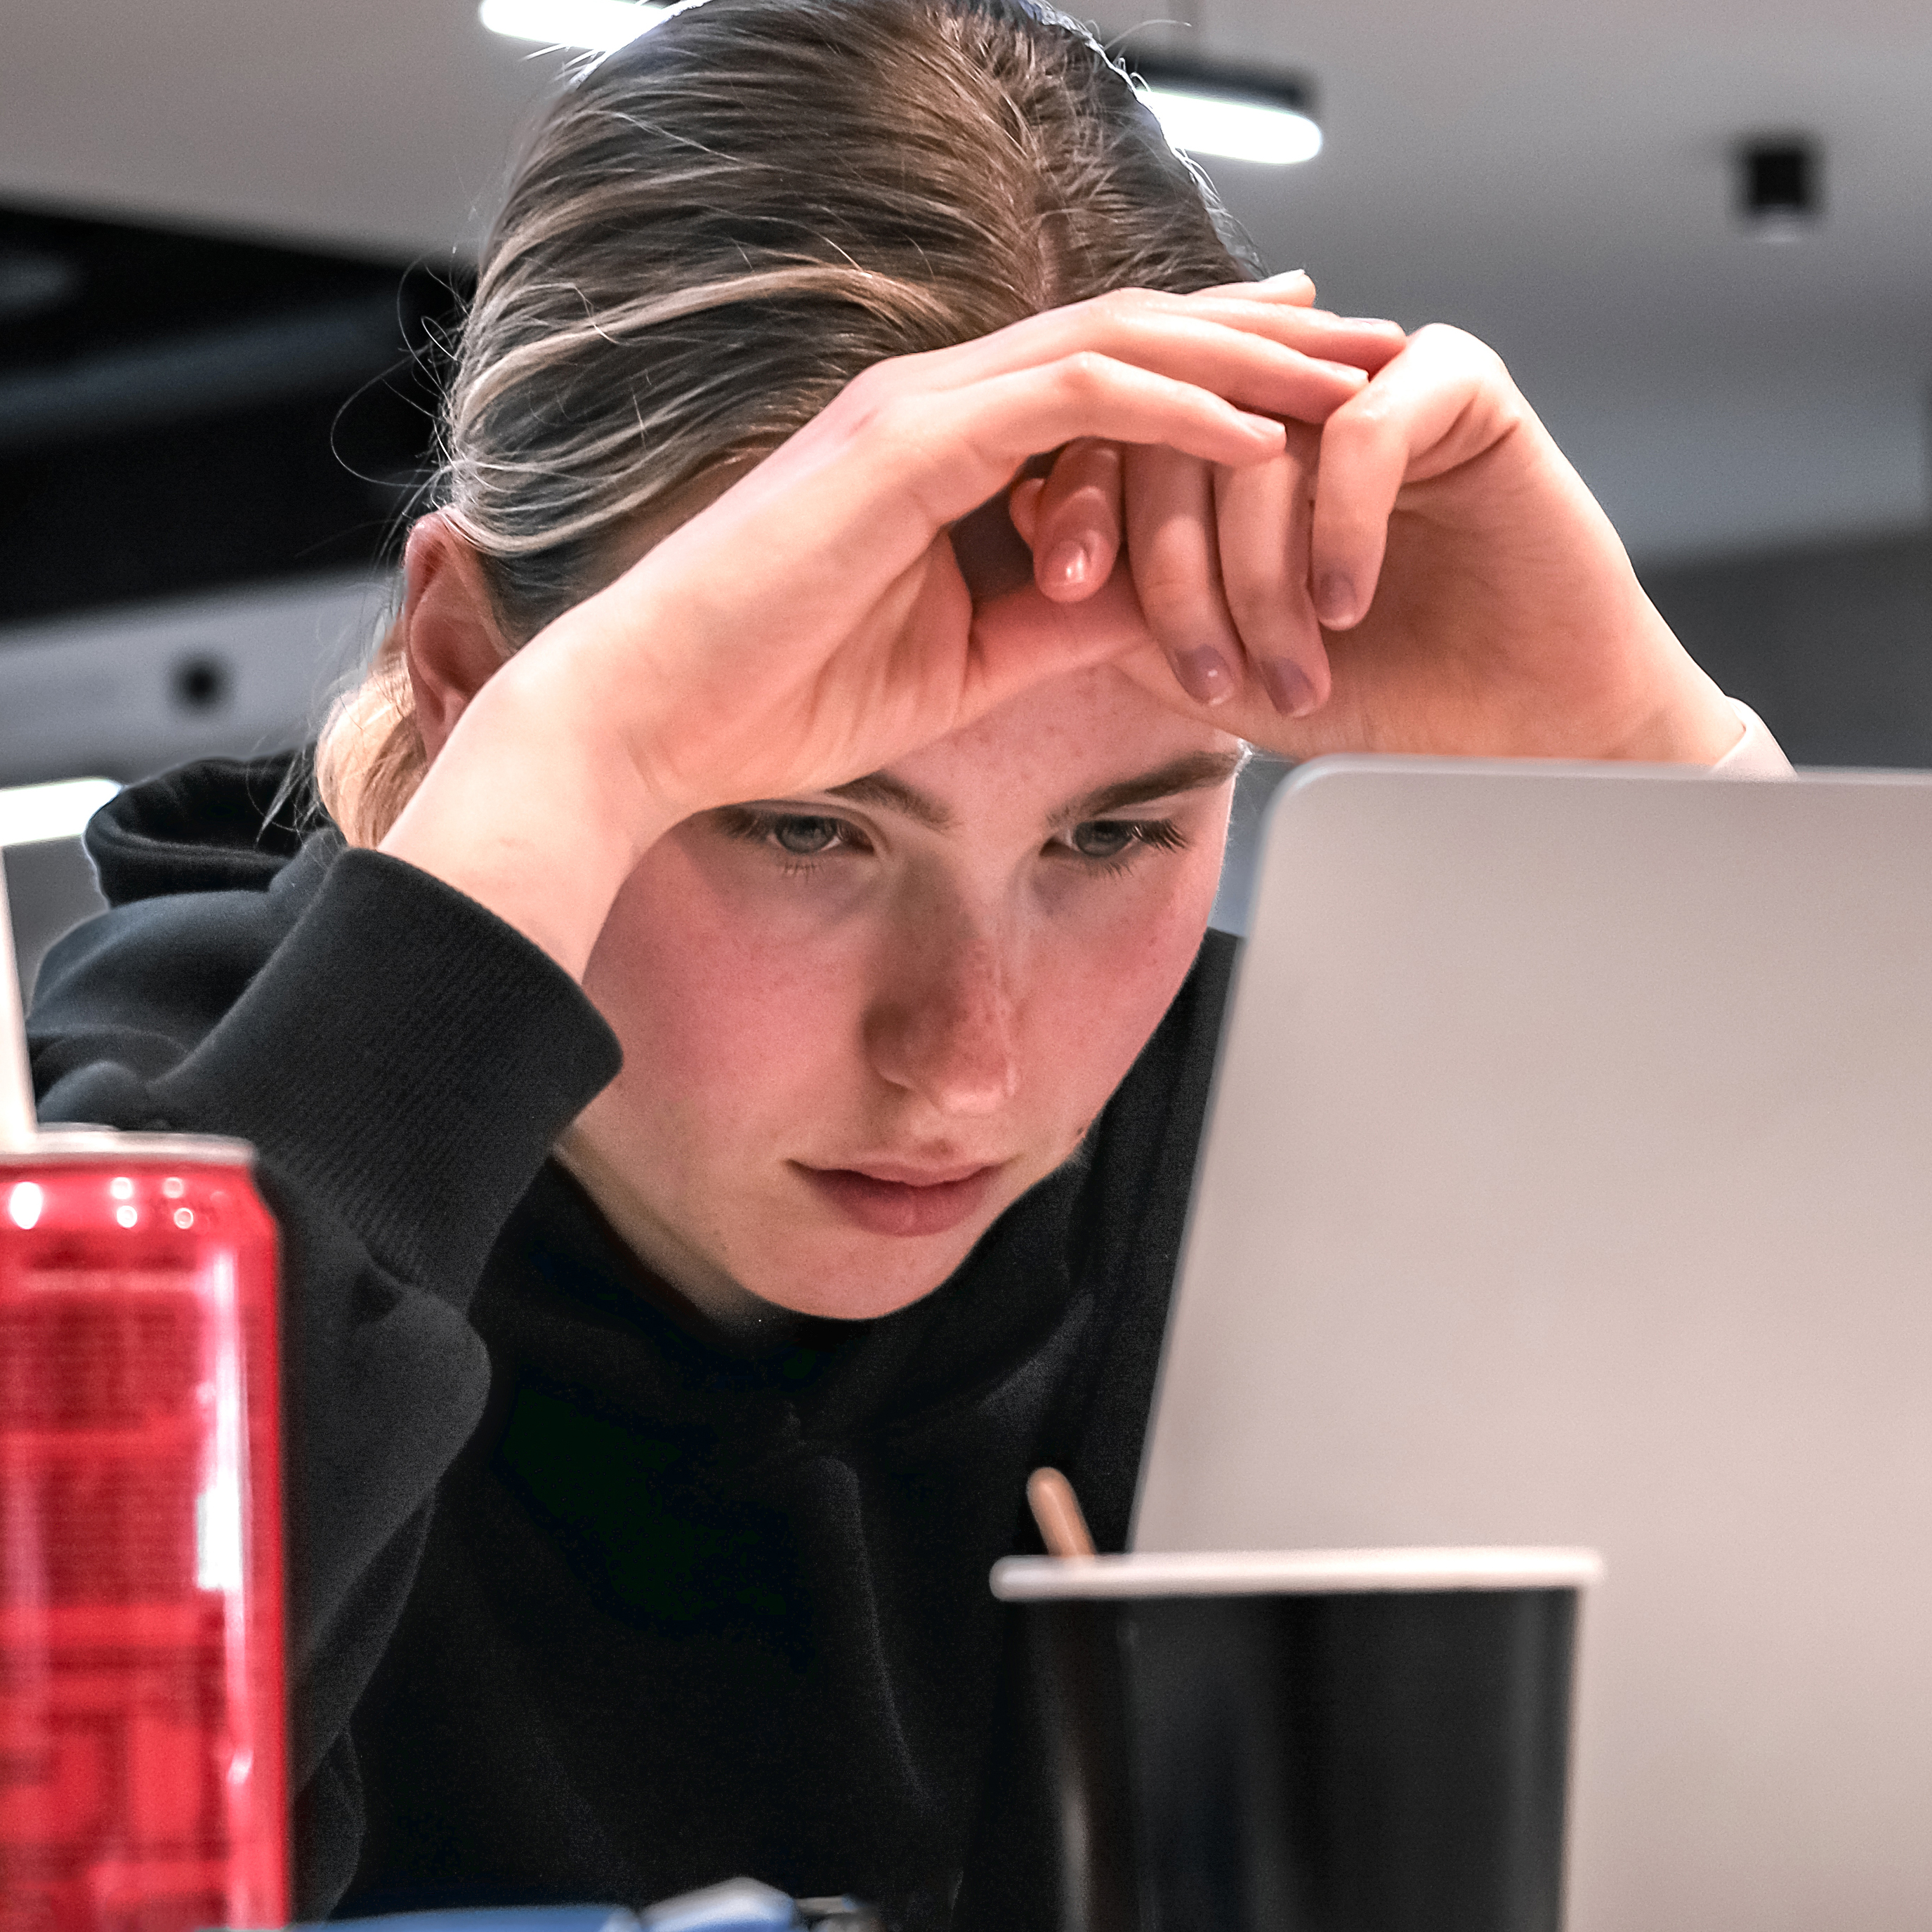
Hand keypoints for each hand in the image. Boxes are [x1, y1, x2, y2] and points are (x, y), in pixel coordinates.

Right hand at [382, 286, 1380, 972]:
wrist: (650, 720)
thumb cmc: (779, 695)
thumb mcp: (968, 660)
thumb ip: (1066, 616)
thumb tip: (1172, 601)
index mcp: (947, 449)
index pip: (1111, 379)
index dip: (1224, 368)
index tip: (1317, 384)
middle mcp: (937, 404)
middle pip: (1136, 334)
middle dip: (1268, 335)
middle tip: (1377, 341)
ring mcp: (917, 411)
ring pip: (1118, 342)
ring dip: (1249, 352)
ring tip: (1358, 369)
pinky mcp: (902, 445)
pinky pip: (1070, 400)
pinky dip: (1174, 407)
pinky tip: (1261, 424)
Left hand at [1002, 307, 1738, 764]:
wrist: (1522, 728)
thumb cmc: (1377, 694)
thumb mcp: (1220, 663)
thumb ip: (1130, 607)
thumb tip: (1039, 546)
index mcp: (1223, 437)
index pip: (1116, 432)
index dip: (1080, 504)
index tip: (1063, 590)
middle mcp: (1288, 393)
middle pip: (1176, 431)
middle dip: (1175, 568)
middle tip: (1207, 671)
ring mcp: (1368, 377)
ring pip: (1263, 440)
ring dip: (1262, 578)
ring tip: (1290, 674)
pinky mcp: (1455, 382)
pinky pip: (1362, 432)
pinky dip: (1341, 533)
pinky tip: (1346, 607)